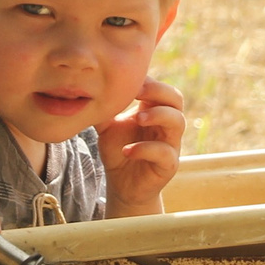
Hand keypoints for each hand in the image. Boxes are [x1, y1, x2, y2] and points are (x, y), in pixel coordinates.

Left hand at [98, 76, 184, 215]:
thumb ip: (103, 108)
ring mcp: (171, 144)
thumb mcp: (107, 126)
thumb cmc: (119, 151)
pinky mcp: (169, 165)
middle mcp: (167, 125)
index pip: (161, 88)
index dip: (148, 82)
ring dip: (158, 115)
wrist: (122, 185)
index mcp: (155, 111)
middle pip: (176, 99)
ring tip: (137, 118)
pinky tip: (127, 151)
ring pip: (177, 122)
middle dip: (158, 92)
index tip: (127, 79)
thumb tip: (87, 87)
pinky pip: (165, 152)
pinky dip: (145, 149)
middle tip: (137, 93)